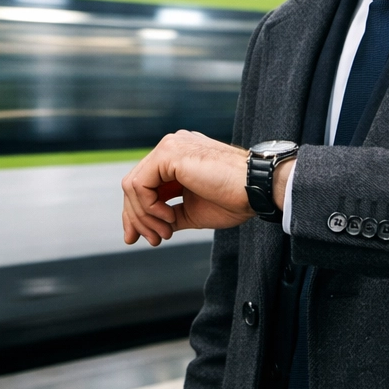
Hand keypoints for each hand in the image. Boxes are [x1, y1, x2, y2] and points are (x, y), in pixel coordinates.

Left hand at [121, 130, 255, 244]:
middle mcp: (170, 148)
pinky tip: (168, 216)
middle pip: (134, 185)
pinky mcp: (169, 153)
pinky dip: (148, 206)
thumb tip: (149, 229)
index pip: (144, 184)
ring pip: (132, 185)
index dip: (137, 214)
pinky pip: (139, 184)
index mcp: (176, 159)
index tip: (144, 238)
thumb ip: (169, 215)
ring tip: (166, 231)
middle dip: (137, 218)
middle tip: (152, 240)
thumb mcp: (193, 211)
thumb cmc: (234, 198)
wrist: (256, 189)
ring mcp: (169, 147)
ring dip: (144, 216)